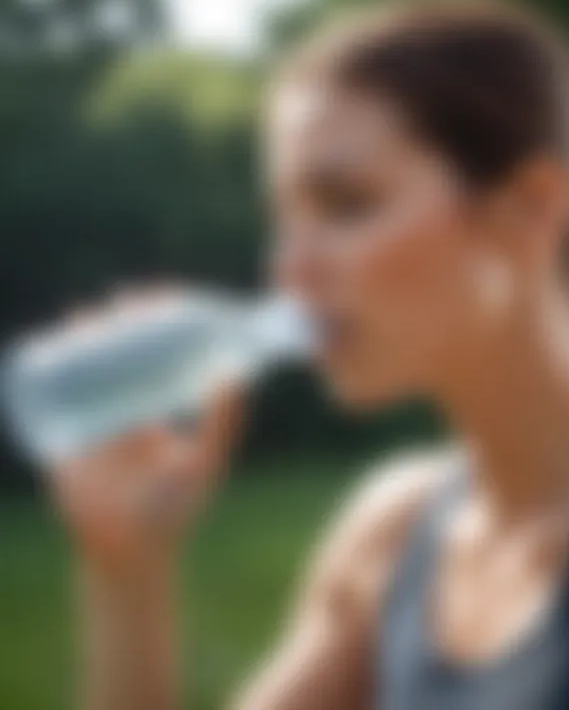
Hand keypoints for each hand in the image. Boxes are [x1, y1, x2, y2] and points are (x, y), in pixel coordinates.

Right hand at [48, 290, 242, 573]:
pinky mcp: (63, 434)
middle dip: (122, 324)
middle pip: (123, 353)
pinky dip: (52, 366)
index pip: (161, 356)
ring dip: (85, 337)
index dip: (162, 328)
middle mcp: (127, 404)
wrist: (129, 548)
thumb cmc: (175, 506)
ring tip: (91, 317)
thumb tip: (235, 372)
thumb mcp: (206, 459)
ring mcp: (94, 416)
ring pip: (87, 365)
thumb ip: (225, 421)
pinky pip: (54, 393)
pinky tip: (56, 346)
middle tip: (127, 302)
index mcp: (160, 406)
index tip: (167, 301)